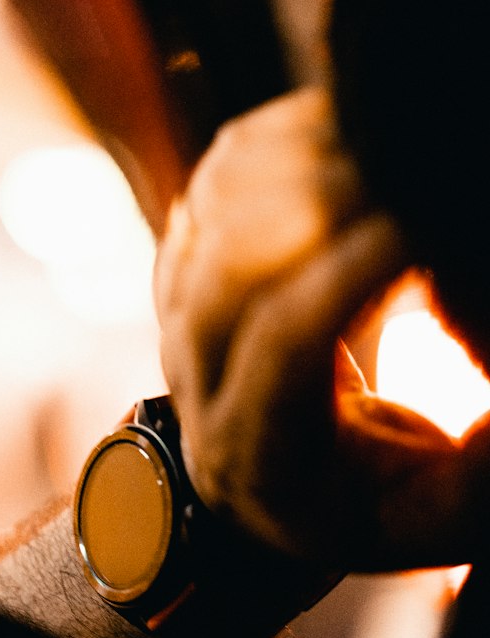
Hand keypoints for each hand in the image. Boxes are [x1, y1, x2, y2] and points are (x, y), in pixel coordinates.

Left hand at [153, 87, 489, 570]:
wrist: (302, 499)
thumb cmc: (385, 507)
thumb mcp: (448, 513)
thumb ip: (486, 465)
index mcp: (254, 460)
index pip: (287, 341)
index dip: (356, 269)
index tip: (427, 220)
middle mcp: (195, 387)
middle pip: (235, 270)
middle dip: (331, 202)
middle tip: (419, 165)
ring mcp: (178, 323)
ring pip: (213, 218)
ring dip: (300, 161)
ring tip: (392, 133)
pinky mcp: (185, 274)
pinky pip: (212, 189)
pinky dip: (273, 143)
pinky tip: (344, 124)